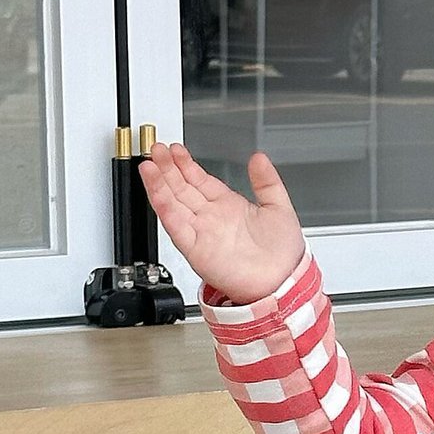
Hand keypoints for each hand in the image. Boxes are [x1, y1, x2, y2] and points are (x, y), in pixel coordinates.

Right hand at [138, 141, 304, 304]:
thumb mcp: (279, 207)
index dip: (185, 164)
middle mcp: (212, 220)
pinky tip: (157, 192)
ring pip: (174, 205)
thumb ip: (267, 182)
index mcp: (229, 208)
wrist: (284, 283)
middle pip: (182, 189)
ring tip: (148, 165)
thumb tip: (259, 158)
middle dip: (167, 168)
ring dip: (160, 184)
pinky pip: (177, 227)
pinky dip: (166, 209)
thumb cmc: (283, 256)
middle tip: (155, 149)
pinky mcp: (197, 251)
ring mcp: (203, 234)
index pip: (199, 181)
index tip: (174, 149)